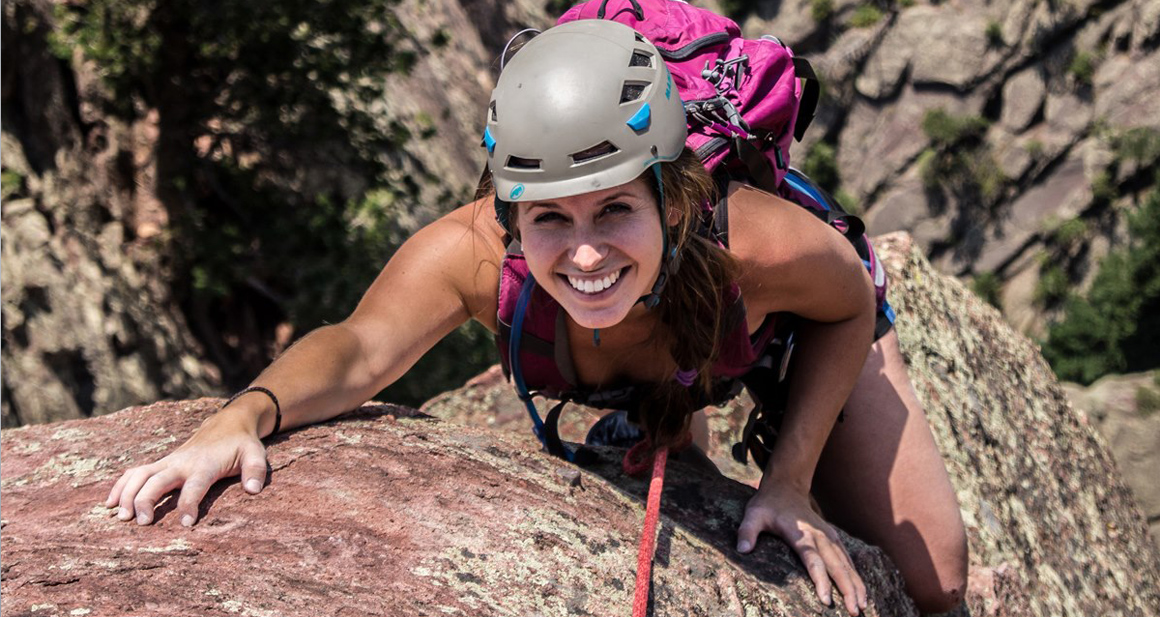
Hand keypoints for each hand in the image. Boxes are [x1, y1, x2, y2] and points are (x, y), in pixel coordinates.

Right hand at [103, 407, 268, 527]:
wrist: (228, 423)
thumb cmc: (242, 445)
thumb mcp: (256, 455)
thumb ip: (256, 472)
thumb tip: (254, 490)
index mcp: (206, 464)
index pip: (195, 486)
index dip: (189, 504)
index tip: (186, 523)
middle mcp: (182, 463)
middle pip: (158, 480)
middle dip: (147, 500)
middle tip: (141, 523)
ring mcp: (169, 462)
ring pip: (140, 475)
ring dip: (128, 494)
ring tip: (121, 517)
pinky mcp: (161, 463)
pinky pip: (135, 472)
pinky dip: (120, 485)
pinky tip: (110, 504)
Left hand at [736, 482, 866, 615]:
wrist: (786, 487)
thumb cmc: (768, 505)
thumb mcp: (753, 515)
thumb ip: (747, 531)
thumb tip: (742, 550)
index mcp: (801, 534)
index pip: (813, 561)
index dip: (820, 581)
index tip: (826, 600)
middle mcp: (819, 536)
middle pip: (836, 566)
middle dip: (847, 590)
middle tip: (854, 612)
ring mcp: (829, 537)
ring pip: (846, 564)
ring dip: (856, 585)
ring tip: (862, 607)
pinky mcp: (833, 538)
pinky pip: (848, 559)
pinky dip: (856, 576)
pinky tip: (861, 592)